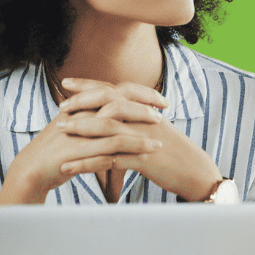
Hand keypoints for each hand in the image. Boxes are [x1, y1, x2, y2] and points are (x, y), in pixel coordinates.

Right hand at [0, 80, 167, 203]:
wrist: (31, 170)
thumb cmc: (56, 152)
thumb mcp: (75, 129)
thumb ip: (94, 120)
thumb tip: (117, 115)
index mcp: (82, 106)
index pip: (115, 90)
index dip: (139, 92)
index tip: (160, 98)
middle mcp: (81, 114)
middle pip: (116, 99)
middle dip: (144, 102)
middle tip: (166, 107)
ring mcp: (78, 132)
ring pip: (115, 124)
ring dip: (141, 129)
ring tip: (161, 134)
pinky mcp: (78, 151)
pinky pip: (109, 148)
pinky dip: (131, 149)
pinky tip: (147, 153)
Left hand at [57, 79, 222, 201]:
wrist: (196, 171)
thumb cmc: (175, 152)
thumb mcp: (156, 129)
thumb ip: (137, 118)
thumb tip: (116, 113)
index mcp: (145, 109)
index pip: (113, 89)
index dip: (89, 84)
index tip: (67, 83)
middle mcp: (143, 119)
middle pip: (108, 101)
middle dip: (81, 101)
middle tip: (60, 106)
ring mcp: (143, 138)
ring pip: (107, 127)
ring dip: (80, 128)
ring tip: (59, 130)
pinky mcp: (142, 160)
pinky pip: (108, 160)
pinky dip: (85, 163)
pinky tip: (68, 167)